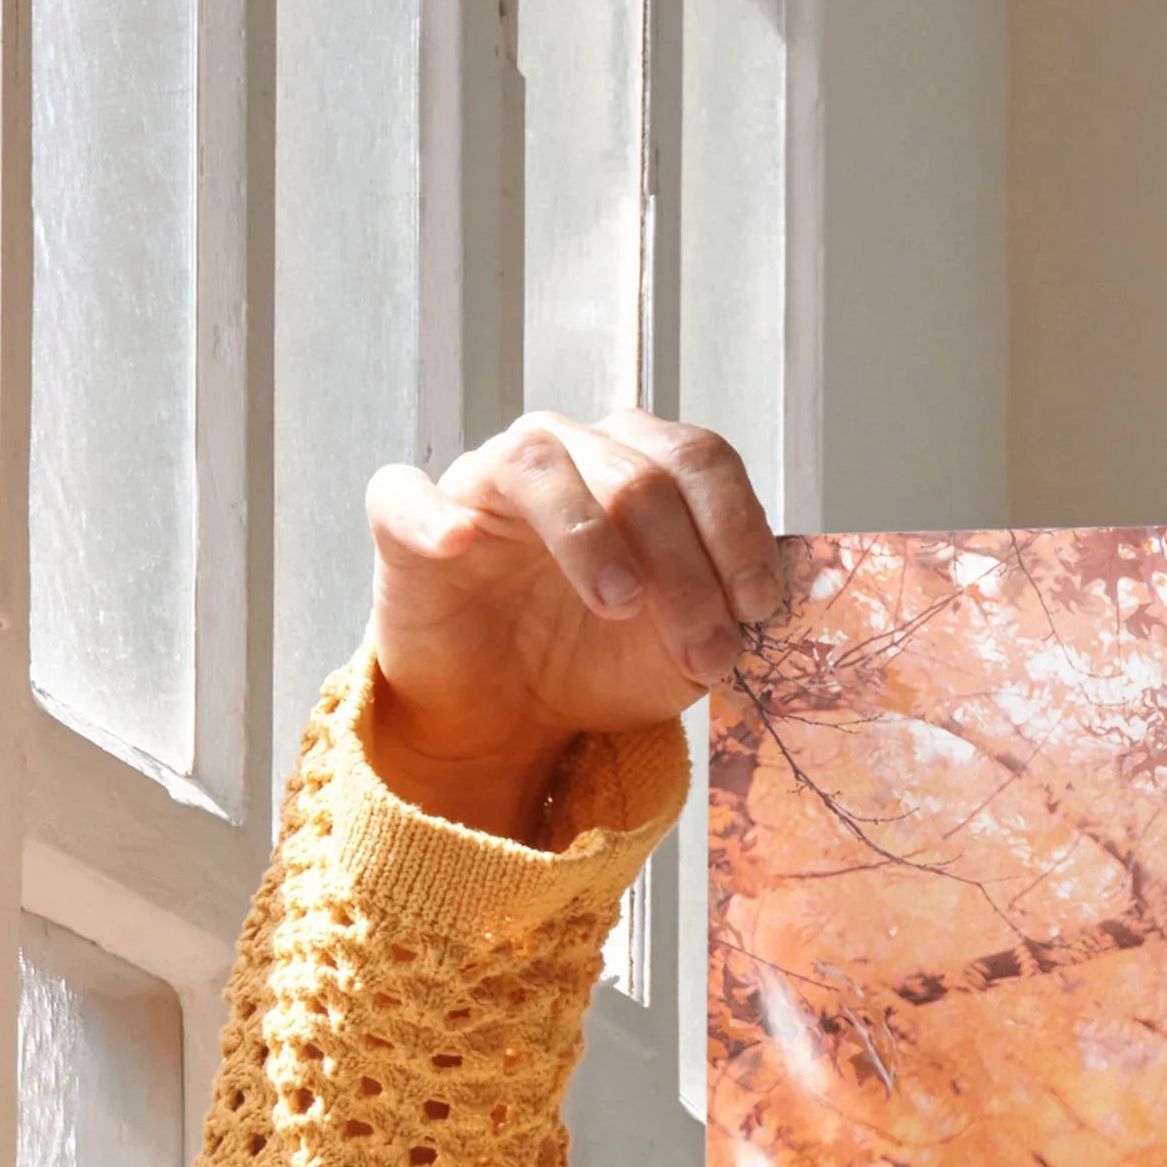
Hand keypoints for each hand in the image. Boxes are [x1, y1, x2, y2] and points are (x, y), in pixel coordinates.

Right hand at [361, 412, 781, 841]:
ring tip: (621, 605)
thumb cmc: (596, 660)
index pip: (699, 460)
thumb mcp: (680, 651)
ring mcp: (485, 481)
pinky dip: (432, 514)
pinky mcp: (408, 522)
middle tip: (706, 653)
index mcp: (639, 469)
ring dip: (591, 536)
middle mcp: (567, 454)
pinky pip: (406, 494)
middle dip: (686, 568)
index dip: (737, 527)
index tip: (757, 605)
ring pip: (539, 465)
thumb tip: (760, 609)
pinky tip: (459, 544)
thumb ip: (722, 618)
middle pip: (637, 475)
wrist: (508, 712)